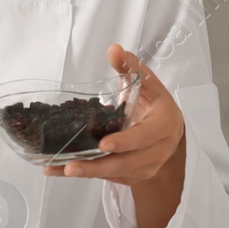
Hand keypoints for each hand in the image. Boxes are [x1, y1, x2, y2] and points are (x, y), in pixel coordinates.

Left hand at [44, 45, 184, 186]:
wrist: (169, 131)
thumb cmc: (156, 105)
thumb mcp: (148, 83)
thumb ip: (131, 67)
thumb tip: (114, 49)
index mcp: (164, 126)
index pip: (144, 136)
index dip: (125, 141)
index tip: (104, 144)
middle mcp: (157, 151)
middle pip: (126, 163)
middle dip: (98, 166)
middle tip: (71, 165)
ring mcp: (144, 167)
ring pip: (114, 174)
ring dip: (86, 173)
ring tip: (59, 169)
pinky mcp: (131, 176)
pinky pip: (107, 178)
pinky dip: (85, 174)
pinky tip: (59, 170)